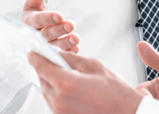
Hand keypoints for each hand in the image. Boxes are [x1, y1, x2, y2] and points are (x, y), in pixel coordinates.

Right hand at [22, 0, 78, 51]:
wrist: (35, 32)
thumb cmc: (35, 16)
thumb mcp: (34, 3)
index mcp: (28, 22)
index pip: (37, 20)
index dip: (48, 18)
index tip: (60, 15)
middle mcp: (34, 36)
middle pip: (46, 34)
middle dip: (59, 30)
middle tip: (71, 24)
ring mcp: (43, 47)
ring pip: (53, 46)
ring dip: (65, 43)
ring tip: (76, 38)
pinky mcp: (51, 54)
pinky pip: (59, 55)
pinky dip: (68, 52)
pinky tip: (76, 49)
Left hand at [29, 51, 143, 113]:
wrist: (125, 112)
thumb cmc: (114, 91)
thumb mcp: (93, 65)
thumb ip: (71, 58)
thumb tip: (57, 53)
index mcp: (65, 83)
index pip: (40, 66)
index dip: (36, 55)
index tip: (34, 50)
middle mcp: (58, 99)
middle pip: (42, 78)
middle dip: (46, 66)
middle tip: (56, 59)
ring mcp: (59, 111)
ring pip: (46, 89)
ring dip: (52, 79)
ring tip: (70, 74)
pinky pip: (53, 100)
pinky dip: (58, 91)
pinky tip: (73, 86)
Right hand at [137, 41, 158, 113]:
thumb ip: (156, 59)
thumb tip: (141, 44)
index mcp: (149, 90)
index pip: (137, 94)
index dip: (142, 97)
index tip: (150, 98)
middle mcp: (151, 103)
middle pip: (140, 107)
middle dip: (146, 108)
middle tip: (157, 106)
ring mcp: (157, 112)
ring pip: (148, 113)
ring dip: (156, 111)